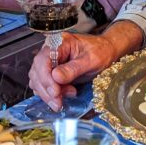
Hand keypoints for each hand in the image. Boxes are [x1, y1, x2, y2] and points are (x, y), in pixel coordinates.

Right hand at [27, 21, 142, 109]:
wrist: (107, 52)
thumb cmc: (101, 52)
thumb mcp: (91, 60)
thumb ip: (74, 68)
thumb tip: (56, 77)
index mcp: (60, 43)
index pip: (43, 60)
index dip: (46, 78)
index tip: (55, 92)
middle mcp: (51, 51)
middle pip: (37, 72)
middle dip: (47, 90)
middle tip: (59, 102)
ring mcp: (49, 62)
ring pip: (37, 81)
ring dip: (48, 94)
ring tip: (65, 98)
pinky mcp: (51, 73)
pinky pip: (43, 85)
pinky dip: (49, 95)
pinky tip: (62, 97)